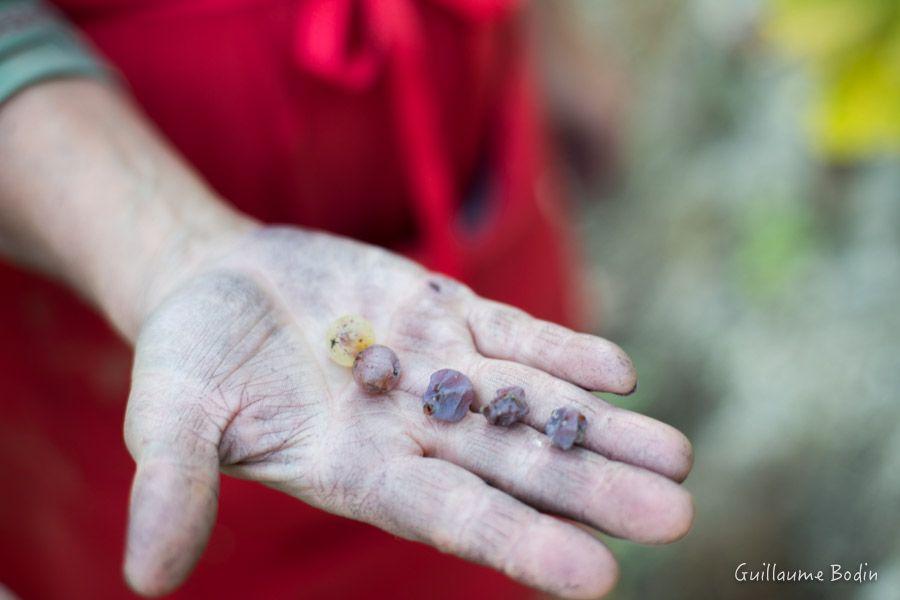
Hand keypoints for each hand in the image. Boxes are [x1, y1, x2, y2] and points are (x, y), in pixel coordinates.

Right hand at [124, 225, 693, 598]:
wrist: (215, 284)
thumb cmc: (187, 359)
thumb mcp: (171, 418)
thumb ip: (178, 484)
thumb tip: (146, 576)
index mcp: (359, 470)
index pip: (451, 517)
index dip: (518, 543)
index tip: (596, 576)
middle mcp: (414, 431)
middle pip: (516, 466)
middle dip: (592, 489)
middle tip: (674, 513)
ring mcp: (437, 371)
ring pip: (532, 405)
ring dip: (601, 427)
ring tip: (676, 455)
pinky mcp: (444, 314)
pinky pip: (514, 337)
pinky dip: (563, 354)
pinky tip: (619, 373)